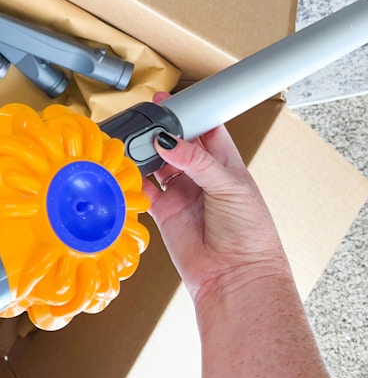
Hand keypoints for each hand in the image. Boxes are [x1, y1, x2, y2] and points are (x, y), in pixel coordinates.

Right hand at [142, 93, 288, 306]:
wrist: (236, 277)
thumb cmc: (250, 233)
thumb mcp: (229, 186)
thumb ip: (196, 161)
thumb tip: (168, 140)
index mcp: (224, 163)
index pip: (204, 129)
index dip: (187, 113)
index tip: (168, 101)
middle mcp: (201, 176)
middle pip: (175, 144)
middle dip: (160, 132)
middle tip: (144, 122)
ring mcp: (181, 194)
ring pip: (156, 165)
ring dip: (144, 154)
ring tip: (131, 144)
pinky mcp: (164, 213)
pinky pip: (143, 191)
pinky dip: (133, 181)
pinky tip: (127, 172)